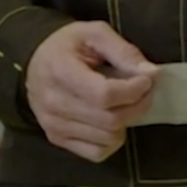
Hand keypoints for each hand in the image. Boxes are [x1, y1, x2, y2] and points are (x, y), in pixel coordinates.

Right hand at [26, 21, 156, 161]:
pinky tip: (113, 120)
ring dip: (127, 121)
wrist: (35, 60)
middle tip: (145, 90)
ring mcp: (54, 126)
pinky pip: (96, 153)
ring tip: (127, 102)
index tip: (147, 79)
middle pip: (110, 119)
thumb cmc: (67, 45)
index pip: (105, 95)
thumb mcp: (95, 33)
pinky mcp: (57, 139)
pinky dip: (112, 140)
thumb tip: (151, 73)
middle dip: (138, 105)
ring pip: (107, 138)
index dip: (134, 90)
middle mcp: (54, 104)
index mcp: (61, 72)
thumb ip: (124, 52)